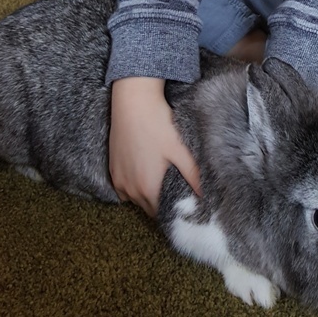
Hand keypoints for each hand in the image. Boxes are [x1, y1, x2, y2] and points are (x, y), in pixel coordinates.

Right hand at [109, 76, 200, 217]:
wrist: (132, 102)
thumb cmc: (158, 124)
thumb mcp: (179, 149)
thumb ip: (193, 175)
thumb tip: (205, 195)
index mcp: (148, 189)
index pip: (161, 214)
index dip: (173, 211)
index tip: (182, 203)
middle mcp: (130, 190)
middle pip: (148, 208)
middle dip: (161, 204)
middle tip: (174, 191)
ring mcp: (118, 179)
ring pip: (134, 198)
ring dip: (145, 195)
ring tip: (160, 181)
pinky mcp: (112, 168)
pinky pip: (122, 188)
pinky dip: (133, 185)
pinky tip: (143, 172)